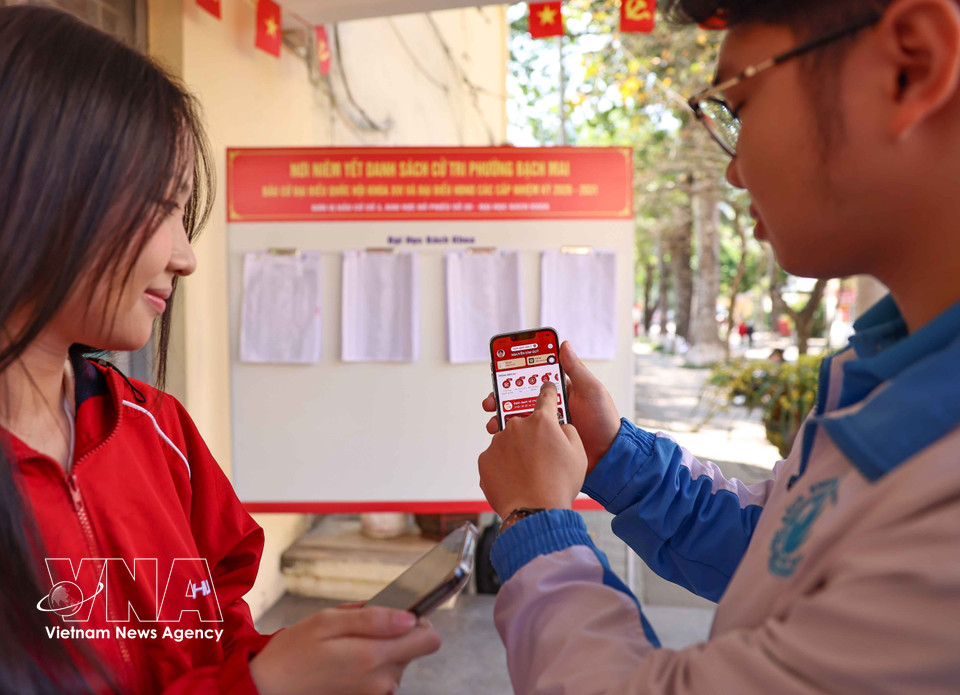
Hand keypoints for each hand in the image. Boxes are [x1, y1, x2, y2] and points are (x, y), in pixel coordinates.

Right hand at [250, 606, 441, 694]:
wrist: (269, 689)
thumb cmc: (293, 652)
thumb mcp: (328, 621)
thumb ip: (373, 619)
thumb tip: (409, 617)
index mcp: (374, 657)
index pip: (430, 640)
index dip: (419, 621)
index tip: (398, 615)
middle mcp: (382, 682)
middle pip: (413, 648)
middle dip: (393, 633)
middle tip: (357, 629)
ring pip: (397, 660)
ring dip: (379, 648)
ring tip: (344, 646)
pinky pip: (382, 674)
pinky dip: (370, 664)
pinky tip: (343, 661)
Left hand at [478, 381, 586, 517]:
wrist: (534, 511)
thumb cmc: (559, 484)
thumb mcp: (578, 454)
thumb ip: (568, 431)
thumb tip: (559, 426)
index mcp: (541, 421)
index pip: (546, 396)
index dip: (548, 391)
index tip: (546, 388)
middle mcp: (516, 426)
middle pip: (524, 423)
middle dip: (532, 435)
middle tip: (540, 455)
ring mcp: (497, 443)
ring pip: (508, 442)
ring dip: (516, 452)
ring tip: (528, 474)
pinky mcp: (484, 460)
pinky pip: (496, 458)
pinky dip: (504, 466)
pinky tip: (515, 480)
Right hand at [483, 341, 620, 475]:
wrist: (608, 456)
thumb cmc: (603, 421)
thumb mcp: (591, 390)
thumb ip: (575, 369)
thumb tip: (564, 345)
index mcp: (560, 391)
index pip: (534, 376)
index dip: (517, 371)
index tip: (503, 367)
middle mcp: (549, 406)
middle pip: (519, 397)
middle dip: (502, 396)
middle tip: (492, 399)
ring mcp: (545, 424)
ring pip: (518, 417)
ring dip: (503, 416)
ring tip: (494, 420)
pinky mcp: (543, 442)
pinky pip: (524, 436)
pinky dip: (512, 435)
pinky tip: (504, 436)